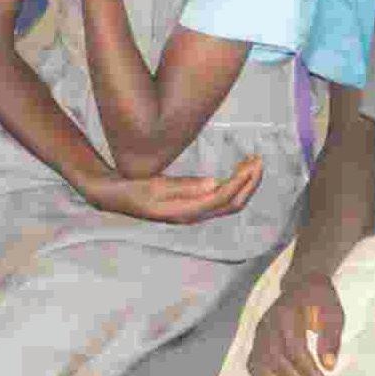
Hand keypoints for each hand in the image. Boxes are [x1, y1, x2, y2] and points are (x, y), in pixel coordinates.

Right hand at [81, 155, 262, 223]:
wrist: (115, 197)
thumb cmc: (132, 190)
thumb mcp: (154, 186)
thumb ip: (184, 186)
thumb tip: (214, 183)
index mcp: (186, 212)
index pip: (222, 197)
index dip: (240, 181)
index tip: (251, 162)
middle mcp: (195, 215)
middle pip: (232, 203)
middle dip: (249, 183)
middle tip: (259, 160)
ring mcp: (194, 212)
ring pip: (229, 202)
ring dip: (244, 184)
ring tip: (253, 163)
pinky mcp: (192, 205)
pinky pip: (221, 198)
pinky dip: (234, 185)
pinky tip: (237, 174)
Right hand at [246, 269, 344, 375]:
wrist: (301, 284)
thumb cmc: (320, 300)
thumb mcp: (334, 313)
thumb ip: (331, 338)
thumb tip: (329, 366)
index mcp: (286, 314)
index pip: (294, 348)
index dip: (308, 370)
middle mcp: (267, 324)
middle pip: (277, 360)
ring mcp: (259, 333)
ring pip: (262, 365)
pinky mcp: (257, 341)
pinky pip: (254, 365)